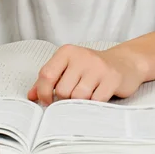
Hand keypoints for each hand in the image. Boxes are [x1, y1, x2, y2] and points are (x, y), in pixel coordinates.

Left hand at [27, 44, 146, 104]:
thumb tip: (31, 95)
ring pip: (78, 97)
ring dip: (81, 102)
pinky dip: (94, 103)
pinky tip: (98, 95)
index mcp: (67, 51)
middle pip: (63, 90)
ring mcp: (98, 66)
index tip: (48, 100)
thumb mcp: (68, 67)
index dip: (44, 92)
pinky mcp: (112, 78)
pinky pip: (95, 101)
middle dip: (66, 99)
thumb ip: (48, 80)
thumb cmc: (91, 67)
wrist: (123, 63)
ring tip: (87, 94)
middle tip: (74, 95)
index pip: (46, 74)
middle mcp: (82, 56)